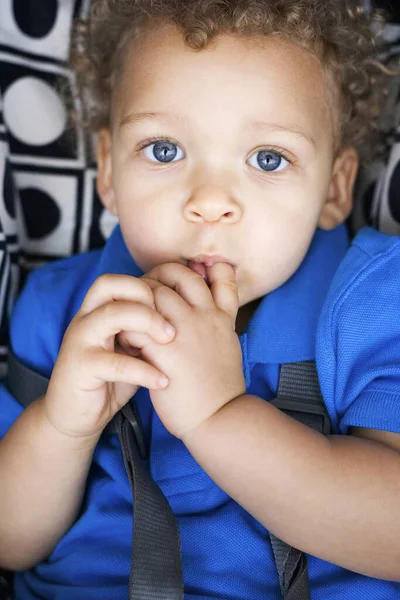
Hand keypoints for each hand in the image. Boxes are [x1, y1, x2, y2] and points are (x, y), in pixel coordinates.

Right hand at [43, 274, 174, 438]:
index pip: (120, 279)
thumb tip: (183, 314)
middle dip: (145, 295)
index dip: (149, 284)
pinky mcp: (79, 368)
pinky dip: (143, 371)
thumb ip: (146, 331)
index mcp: (97, 311)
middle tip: (171, 321)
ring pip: (111, 315)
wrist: (74, 416)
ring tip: (170, 341)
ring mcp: (80, 341)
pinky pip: (114, 363)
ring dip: (146, 323)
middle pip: (109, 285)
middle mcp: (85, 319)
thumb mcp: (131, 350)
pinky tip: (163, 381)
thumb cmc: (109, 380)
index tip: (175, 305)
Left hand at [139, 262, 245, 438]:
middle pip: (177, 275)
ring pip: (153, 294)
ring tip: (131, 318)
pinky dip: (127, 329)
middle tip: (142, 295)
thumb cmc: (220, 384)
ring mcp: (185, 333)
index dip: (193, 269)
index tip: (174, 280)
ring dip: (137, 302)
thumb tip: (206, 304)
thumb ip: (219, 318)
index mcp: (222, 315)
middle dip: (155, 278)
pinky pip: (137, 327)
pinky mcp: (165, 353)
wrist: (219, 417)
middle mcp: (205, 317)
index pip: (217, 272)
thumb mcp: (229, 342)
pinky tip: (126, 341)